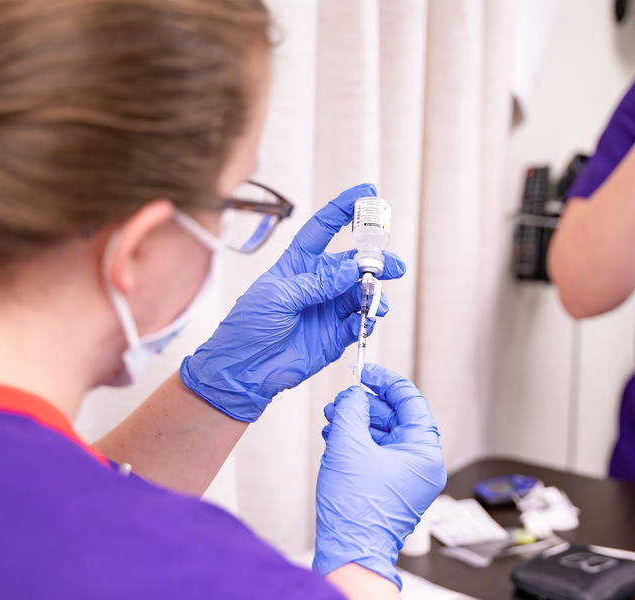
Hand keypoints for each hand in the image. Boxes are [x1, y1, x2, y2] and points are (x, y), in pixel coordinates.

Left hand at [180, 184, 406, 421]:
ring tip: (376, 301)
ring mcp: (328, 309)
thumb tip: (351, 269)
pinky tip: (364, 322)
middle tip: (392, 266)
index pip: (324, 228)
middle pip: (353, 263)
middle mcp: (317, 283)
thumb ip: (316, 283)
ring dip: (374, 293)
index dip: (344, 209)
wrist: (243, 371)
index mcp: (298, 265)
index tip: (368, 194)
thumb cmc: (248, 327)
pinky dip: (366, 321)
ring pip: (362, 292)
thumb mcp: (276, 297)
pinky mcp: (334, 336)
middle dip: (376, 260)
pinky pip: (359, 322)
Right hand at [313, 364, 444, 588]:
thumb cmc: (356, 510)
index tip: (366, 372)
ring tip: (332, 421)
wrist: (350, 553)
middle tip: (340, 402)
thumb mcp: (349, 444)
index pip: (410, 401)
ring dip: (356, 425)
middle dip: (364, 406)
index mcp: (424, 452)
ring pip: (383, 437)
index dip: (385, 382)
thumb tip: (355, 394)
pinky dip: (356, 445)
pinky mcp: (390, 490)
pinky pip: (376, 456)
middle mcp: (422, 466)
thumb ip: (352, 408)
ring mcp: (407, 480)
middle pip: (395, 419)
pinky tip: (335, 439)